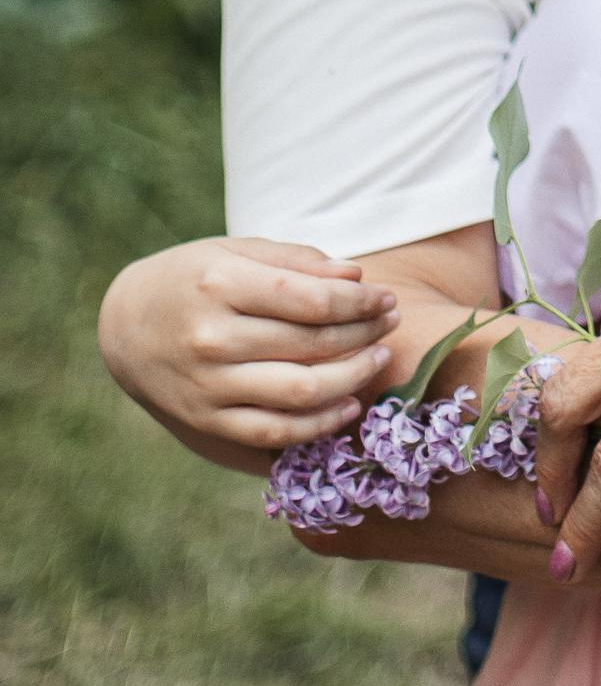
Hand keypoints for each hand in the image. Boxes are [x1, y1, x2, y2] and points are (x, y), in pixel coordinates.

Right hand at [97, 235, 400, 452]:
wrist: (125, 325)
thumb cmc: (193, 278)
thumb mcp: (237, 251)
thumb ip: (297, 262)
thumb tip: (357, 279)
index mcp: (220, 286)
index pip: (313, 300)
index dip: (362, 303)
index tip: (386, 298)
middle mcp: (212, 339)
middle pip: (312, 345)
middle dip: (364, 334)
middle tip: (391, 324)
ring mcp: (208, 387)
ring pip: (300, 394)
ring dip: (352, 379)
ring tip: (378, 361)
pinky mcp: (206, 422)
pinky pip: (274, 433)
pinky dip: (318, 425)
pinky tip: (348, 406)